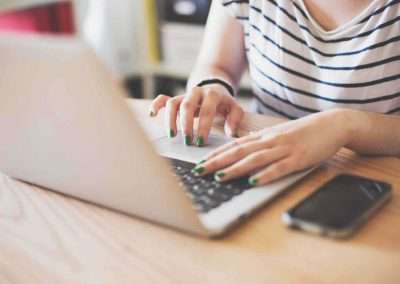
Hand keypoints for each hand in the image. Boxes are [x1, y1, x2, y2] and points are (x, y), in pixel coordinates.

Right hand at [149, 85, 243, 145]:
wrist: (214, 87)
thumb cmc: (224, 103)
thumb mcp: (234, 108)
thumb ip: (235, 119)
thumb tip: (230, 133)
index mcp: (212, 95)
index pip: (206, 110)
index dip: (203, 126)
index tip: (201, 141)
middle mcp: (196, 93)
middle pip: (187, 106)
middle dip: (186, 125)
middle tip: (188, 141)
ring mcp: (184, 95)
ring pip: (173, 103)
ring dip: (171, 119)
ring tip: (173, 135)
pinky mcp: (176, 98)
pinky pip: (163, 99)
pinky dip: (156, 105)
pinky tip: (152, 115)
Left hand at [191, 109, 352, 185]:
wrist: (331, 124)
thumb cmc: (303, 132)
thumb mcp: (278, 134)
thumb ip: (260, 142)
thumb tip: (241, 147)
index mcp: (264, 136)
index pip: (234, 145)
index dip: (215, 154)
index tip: (199, 162)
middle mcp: (270, 141)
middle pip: (238, 151)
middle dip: (216, 162)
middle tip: (198, 170)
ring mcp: (284, 149)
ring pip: (254, 159)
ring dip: (235, 168)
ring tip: (219, 176)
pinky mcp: (298, 158)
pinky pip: (279, 167)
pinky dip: (265, 174)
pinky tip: (254, 181)